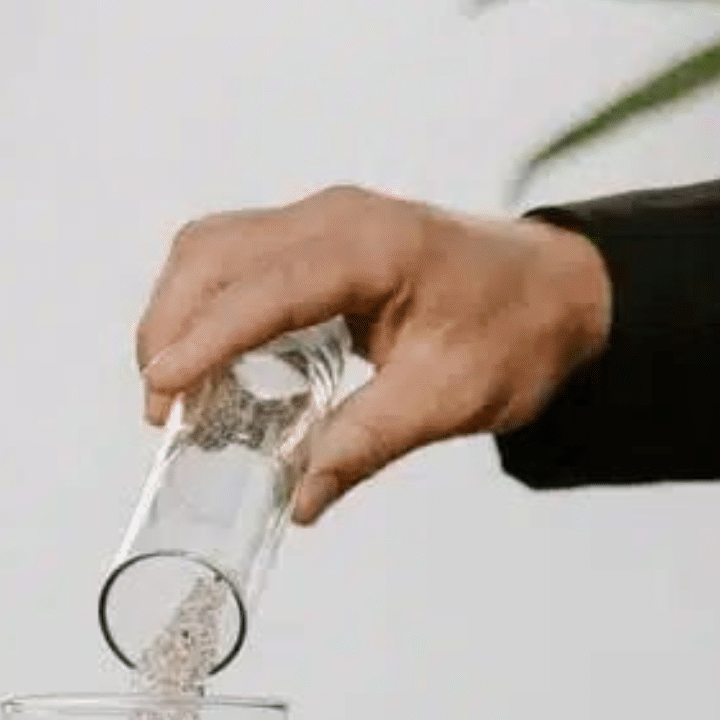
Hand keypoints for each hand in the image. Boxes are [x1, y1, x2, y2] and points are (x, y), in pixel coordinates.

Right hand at [134, 186, 612, 523]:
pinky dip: (202, 304)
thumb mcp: (450, 400)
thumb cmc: (515, 335)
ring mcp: (320, 219)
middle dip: (171, 328)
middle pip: (214, 253)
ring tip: (173, 391)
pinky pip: (232, 255)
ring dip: (176, 312)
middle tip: (162, 412)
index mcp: (375, 248)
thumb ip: (368, 444)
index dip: (206, 338)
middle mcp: (335, 218)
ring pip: (211, 248)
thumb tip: (301, 501)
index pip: (266, 288)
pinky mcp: (312, 236)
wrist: (557, 291)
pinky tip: (205, 361)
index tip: (162, 389)